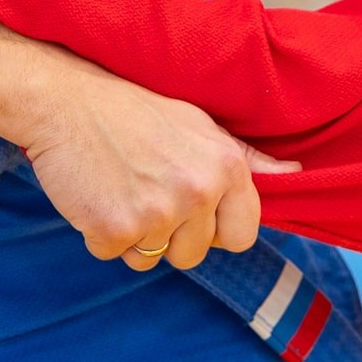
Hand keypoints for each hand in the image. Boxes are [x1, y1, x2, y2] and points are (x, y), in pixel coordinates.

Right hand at [28, 55, 300, 270]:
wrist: (65, 102)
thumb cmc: (134, 111)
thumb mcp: (200, 124)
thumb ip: (248, 157)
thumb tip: (296, 175)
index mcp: (227, 166)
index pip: (243, 235)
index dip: (215, 227)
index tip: (191, 205)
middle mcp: (199, 191)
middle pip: (195, 254)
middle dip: (172, 234)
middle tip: (146, 188)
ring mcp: (158, 213)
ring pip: (154, 259)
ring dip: (136, 236)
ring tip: (121, 188)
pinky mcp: (114, 230)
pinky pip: (115, 255)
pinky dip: (101, 234)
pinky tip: (97, 194)